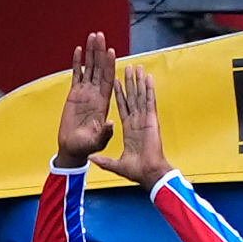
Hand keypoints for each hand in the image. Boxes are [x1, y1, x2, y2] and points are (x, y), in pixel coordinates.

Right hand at [56, 33, 118, 164]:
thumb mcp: (98, 141)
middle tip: (100, 35)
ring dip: (91, 52)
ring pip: (90, 68)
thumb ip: (105, 133)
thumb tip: (111, 123)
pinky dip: (78, 63)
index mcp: (104, 102)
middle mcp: (96, 94)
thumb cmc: (87, 146)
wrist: (74, 149)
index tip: (111, 51)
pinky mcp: (74, 94)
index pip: (108, 79)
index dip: (109, 65)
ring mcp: (85, 93)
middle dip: (100, 52)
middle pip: (100, 68)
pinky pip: (77, 75)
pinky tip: (79, 50)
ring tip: (92, 36)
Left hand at [88, 61, 174, 188]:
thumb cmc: (135, 171)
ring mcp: (145, 119)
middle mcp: (137, 121)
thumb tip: (91, 159)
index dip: (119, 94)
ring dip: (138, 81)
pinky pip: (149, 101)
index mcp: (129, 128)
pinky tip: (147, 77)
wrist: (148, 174)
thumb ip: (103, 160)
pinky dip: (149, 89)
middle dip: (129, 81)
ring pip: (140, 95)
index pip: (122, 106)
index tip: (116, 81)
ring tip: (136, 67)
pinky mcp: (151, 120)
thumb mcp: (114, 164)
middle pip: (132, 96)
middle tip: (128, 67)